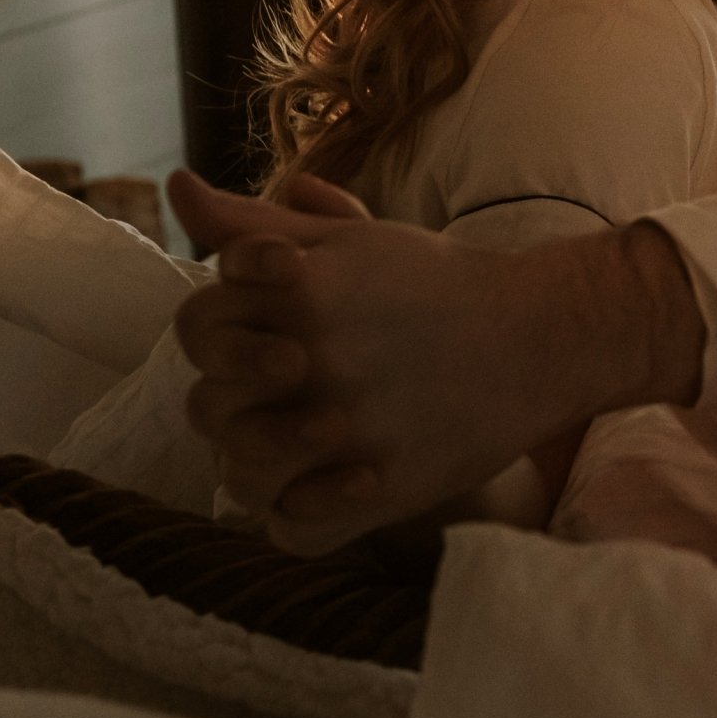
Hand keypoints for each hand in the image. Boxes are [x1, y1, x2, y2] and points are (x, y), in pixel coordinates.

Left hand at [165, 171, 699, 555]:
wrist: (539, 334)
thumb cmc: (433, 281)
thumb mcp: (346, 239)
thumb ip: (253, 222)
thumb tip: (177, 187)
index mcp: (299, 290)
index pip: (196, 326)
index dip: (220, 334)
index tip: (272, 332)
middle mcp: (315, 361)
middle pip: (207, 407)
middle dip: (233, 400)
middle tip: (286, 392)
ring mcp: (346, 433)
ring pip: (240, 476)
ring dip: (257, 464)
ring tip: (300, 443)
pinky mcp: (380, 491)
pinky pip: (293, 531)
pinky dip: (298, 517)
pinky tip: (327, 485)